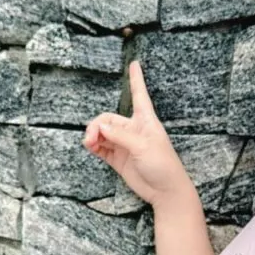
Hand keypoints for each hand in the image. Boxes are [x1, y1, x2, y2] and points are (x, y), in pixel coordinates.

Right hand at [82, 60, 193, 208]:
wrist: (165, 191)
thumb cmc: (163, 165)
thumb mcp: (143, 146)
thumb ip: (120, 136)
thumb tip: (101, 127)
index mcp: (145, 121)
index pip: (139, 95)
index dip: (136, 79)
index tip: (134, 64)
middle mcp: (134, 130)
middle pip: (109, 119)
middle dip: (97, 125)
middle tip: (91, 137)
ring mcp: (125, 145)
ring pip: (103, 133)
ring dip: (93, 135)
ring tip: (89, 143)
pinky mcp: (119, 159)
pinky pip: (102, 148)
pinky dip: (94, 146)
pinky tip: (90, 146)